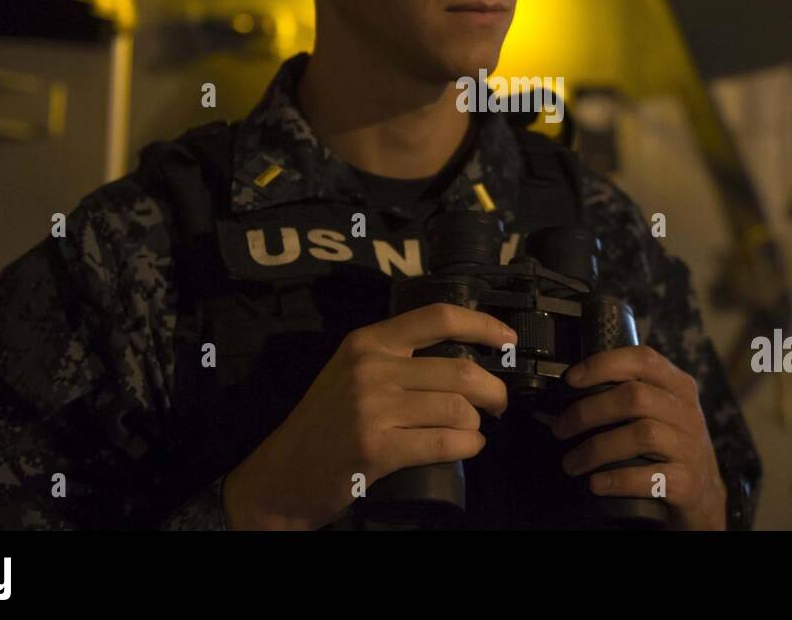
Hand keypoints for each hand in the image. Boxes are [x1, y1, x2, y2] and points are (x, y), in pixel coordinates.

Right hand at [222, 303, 515, 529]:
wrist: (283, 473)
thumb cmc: (325, 423)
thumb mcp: (351, 371)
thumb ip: (394, 357)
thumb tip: (462, 356)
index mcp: (368, 340)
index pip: (438, 317)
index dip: (482, 324)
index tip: (507, 338)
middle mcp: (371, 367)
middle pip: (460, 369)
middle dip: (493, 390)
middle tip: (498, 404)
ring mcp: (373, 407)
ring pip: (458, 408)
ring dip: (478, 423)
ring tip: (474, 429)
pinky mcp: (377, 447)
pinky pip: (446, 442)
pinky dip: (469, 446)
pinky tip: (469, 447)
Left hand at [550, 345, 727, 530]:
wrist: (704, 494)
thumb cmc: (670, 445)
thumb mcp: (660, 411)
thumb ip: (629, 395)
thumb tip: (570, 391)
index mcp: (678, 386)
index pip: (643, 359)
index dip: (603, 364)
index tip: (571, 379)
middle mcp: (687, 412)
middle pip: (635, 397)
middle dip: (589, 411)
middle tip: (560, 429)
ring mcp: (690, 447)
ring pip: (642, 435)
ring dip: (596, 449)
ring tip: (571, 463)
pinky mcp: (688, 482)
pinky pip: (649, 478)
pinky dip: (617, 480)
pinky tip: (595, 483)